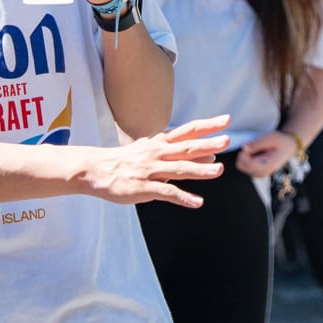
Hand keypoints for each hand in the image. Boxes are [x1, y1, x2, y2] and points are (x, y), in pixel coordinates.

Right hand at [82, 115, 230, 206]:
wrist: (95, 169)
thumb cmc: (127, 160)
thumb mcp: (152, 150)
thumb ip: (180, 153)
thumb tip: (210, 155)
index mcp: (160, 143)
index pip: (188, 131)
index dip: (207, 126)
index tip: (226, 120)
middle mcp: (157, 153)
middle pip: (186, 147)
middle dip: (207, 144)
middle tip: (226, 140)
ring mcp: (150, 170)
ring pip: (179, 169)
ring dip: (200, 170)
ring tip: (218, 171)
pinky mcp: (143, 188)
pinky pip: (166, 192)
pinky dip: (183, 198)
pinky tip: (197, 202)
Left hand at [237, 129, 297, 177]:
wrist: (289, 147)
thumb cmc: (281, 142)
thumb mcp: (270, 138)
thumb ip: (256, 143)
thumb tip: (244, 147)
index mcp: (267, 165)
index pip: (247, 163)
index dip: (244, 153)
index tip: (249, 146)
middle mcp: (263, 172)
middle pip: (241, 166)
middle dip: (243, 155)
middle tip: (252, 147)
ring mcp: (259, 173)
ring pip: (242, 166)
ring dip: (245, 157)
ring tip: (257, 150)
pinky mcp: (257, 172)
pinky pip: (245, 166)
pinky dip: (247, 159)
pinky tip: (256, 154)